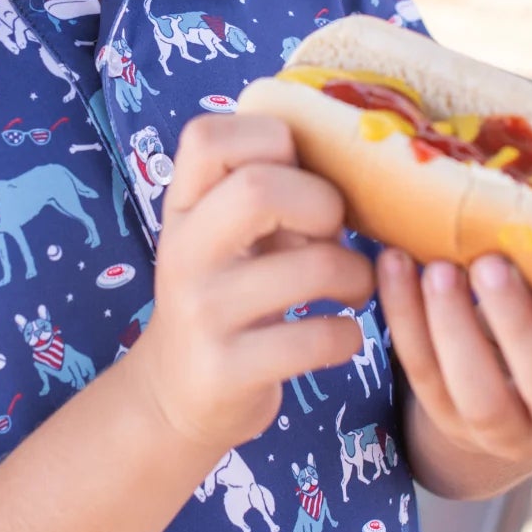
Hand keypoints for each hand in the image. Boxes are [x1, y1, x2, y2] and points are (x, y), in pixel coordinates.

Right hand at [131, 113, 374, 451]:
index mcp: (183, 207)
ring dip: (356, 275)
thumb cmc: (223, 294)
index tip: (298, 173)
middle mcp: (184, 252)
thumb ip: (267, 192)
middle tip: (334, 233)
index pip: (208, 137)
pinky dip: (349, 335)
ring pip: (312, 267)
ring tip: (352, 287)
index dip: (270, 139)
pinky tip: (338, 335)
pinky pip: (320, 338)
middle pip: (260, 189)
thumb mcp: (223, 235)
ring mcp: (203, 312)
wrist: (175, 393)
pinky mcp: (229, 370)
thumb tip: (352, 152)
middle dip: (323, 204)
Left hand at [378, 248, 531, 479]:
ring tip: (439, 268)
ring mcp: (503, 433)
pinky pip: (422, 373)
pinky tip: (396, 265)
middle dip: (516, 328)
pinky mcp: (446, 418)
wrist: (510, 376)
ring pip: (478, 396)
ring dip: (454, 327)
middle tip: (491, 264)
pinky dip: (406, 319)